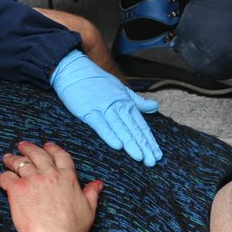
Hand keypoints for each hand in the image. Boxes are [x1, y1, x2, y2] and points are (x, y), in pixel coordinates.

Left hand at [0, 141, 102, 231]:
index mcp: (67, 177)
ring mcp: (33, 180)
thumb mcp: (89, 209)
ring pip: (20, 163)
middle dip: (29, 148)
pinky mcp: (18, 189)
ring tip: (7, 158)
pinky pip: (6, 178)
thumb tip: (98, 184)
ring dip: (12, 159)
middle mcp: (50, 174)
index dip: (53, 149)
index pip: (60, 156)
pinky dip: (1, 177)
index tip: (48, 146)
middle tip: (22, 145)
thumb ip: (92, 193)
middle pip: (38, 154)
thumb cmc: (72, 228)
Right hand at [49, 50, 161, 164]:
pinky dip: (109, 135)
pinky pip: (100, 125)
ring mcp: (104, 109)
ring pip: (120, 129)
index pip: (141, 125)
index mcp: (126, 102)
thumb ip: (137, 101)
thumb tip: (155, 107)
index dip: (149, 140)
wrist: (75, 70)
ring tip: (140, 157)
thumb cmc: (97, 81)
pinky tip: (117, 145)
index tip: (157, 154)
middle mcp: (118, 106)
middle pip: (133, 129)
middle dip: (144, 146)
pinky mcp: (89, 111)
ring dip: (131, 144)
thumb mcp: (121, 89)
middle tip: (152, 161)